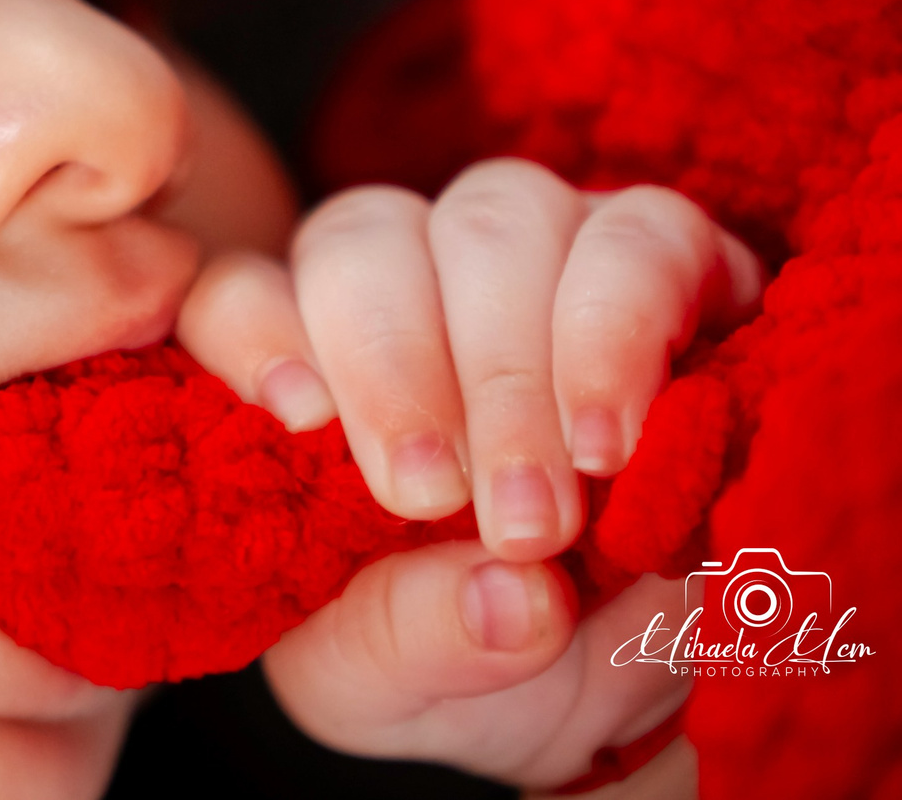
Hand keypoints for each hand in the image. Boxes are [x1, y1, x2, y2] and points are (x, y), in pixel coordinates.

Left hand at [172, 157, 762, 786]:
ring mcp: (537, 248)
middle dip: (394, 364)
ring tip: (544, 510)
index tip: (296, 420)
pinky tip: (614, 441)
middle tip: (433, 499)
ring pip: (497, 216)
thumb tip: (505, 599)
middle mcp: (409, 277)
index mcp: (305, 357)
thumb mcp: (398, 684)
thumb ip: (412, 643)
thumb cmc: (468, 653)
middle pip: (362, 235)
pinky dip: (621, 328)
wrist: (627, 674)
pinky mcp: (668, 254)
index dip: (252, 329)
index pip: (234, 290)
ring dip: (512, 362)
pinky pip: (643, 232)